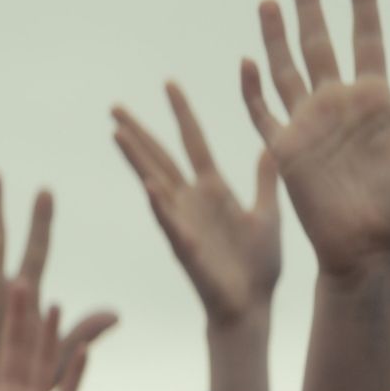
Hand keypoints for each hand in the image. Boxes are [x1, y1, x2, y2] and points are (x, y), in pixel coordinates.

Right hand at [113, 82, 280, 324]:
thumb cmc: (258, 267)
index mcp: (212, 190)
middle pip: (160, 158)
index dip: (181, 113)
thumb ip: (265, 179)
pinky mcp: (187, 248)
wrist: (253, 307)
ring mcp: (184, 223)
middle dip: (139, 132)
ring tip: (117, 134)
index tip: (169, 83)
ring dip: (137, 160)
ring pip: (155, 183)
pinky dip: (160, 206)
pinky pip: (171, 223)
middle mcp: (192, 201)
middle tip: (115, 106)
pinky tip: (148, 187)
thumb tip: (274, 146)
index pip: (192, 141)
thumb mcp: (268, 212)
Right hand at [241, 0, 389, 272]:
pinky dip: (253, 90)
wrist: (372, 254)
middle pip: (320, 42)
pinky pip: (263, 115)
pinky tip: (247, 61)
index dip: (361, 3)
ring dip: (276, 35)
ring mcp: (310, 126)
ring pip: (287, 69)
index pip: (367, 38)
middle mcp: (339, 106)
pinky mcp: (287, 152)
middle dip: (310, 4)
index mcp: (377, 102)